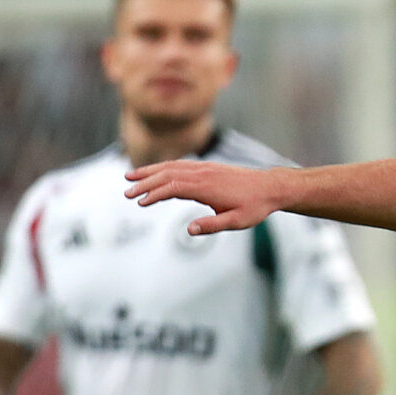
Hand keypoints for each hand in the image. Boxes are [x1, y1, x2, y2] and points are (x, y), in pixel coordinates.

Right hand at [126, 160, 283, 234]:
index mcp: (206, 187)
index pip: (173, 187)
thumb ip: (212, 226)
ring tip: (130, 176)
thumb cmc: (254, 206)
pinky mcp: (207, 167)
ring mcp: (204, 167)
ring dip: (149, 171)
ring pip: (171, 166)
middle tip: (126, 192)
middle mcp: (202, 173)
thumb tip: (189, 230)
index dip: (154, 194)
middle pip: (167, 174)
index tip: (139, 202)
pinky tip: (153, 172)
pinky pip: (180, 164)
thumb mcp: (236, 222)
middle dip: (145, 182)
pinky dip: (163, 167)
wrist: (270, 187)